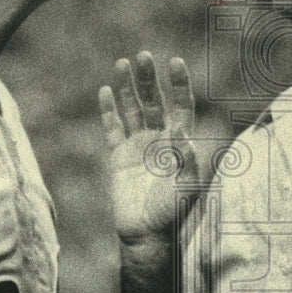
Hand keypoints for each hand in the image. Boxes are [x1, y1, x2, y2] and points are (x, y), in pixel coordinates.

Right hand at [99, 52, 199, 243]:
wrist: (147, 236)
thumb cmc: (172, 214)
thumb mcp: (186, 187)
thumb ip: (186, 158)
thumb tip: (180, 127)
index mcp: (180, 143)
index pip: (182, 106)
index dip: (179, 84)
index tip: (175, 61)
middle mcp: (160, 140)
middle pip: (155, 101)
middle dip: (149, 79)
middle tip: (143, 56)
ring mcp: (138, 147)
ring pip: (133, 109)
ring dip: (128, 87)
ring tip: (123, 63)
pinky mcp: (119, 157)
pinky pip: (112, 128)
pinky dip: (108, 110)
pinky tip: (105, 90)